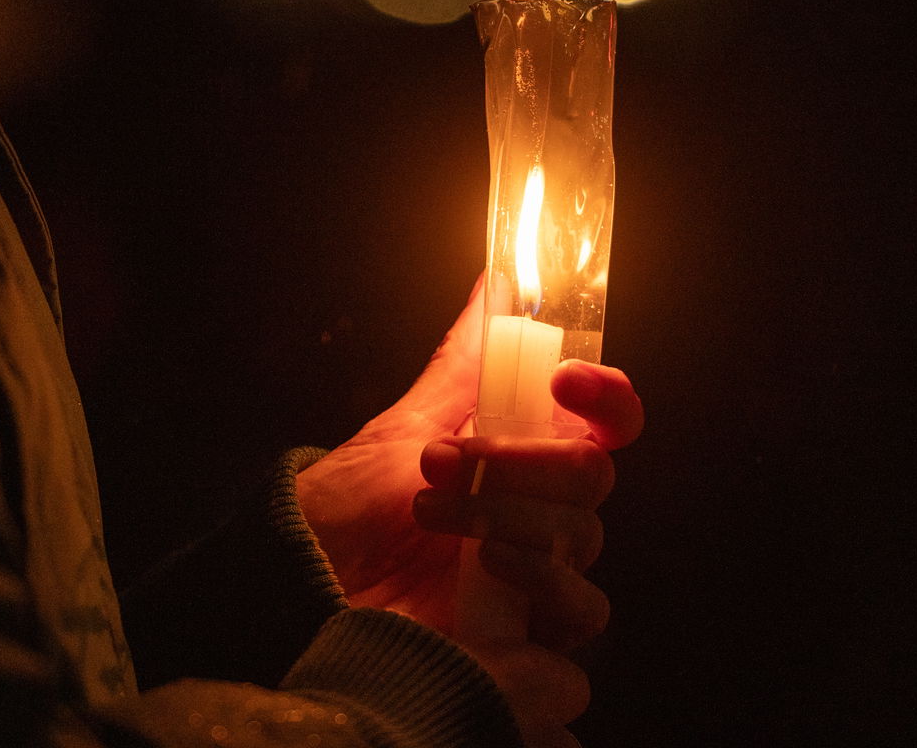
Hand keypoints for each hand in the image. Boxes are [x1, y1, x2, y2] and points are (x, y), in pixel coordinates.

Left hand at [295, 277, 642, 744]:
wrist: (307, 586)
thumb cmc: (354, 506)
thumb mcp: (408, 425)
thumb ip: (466, 361)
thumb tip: (496, 278)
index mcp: (529, 453)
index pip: (608, 420)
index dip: (603, 395)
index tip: (565, 377)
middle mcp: (546, 512)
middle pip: (593, 475)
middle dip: (521, 462)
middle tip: (443, 462)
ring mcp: (542, 575)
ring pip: (584, 540)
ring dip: (508, 521)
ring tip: (434, 517)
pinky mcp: (533, 639)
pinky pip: (582, 616)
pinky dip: (541, 589)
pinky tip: (490, 573)